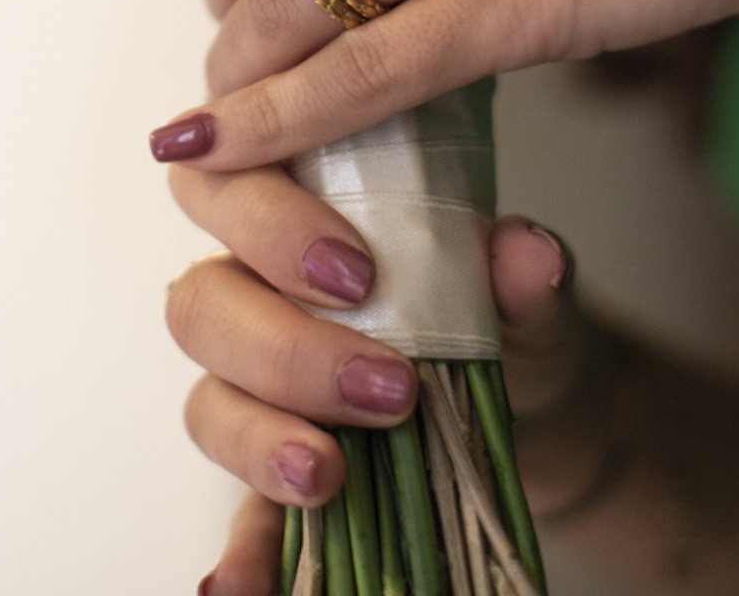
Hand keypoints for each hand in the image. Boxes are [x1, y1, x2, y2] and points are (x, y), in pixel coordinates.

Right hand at [168, 216, 634, 595]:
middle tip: (384, 386)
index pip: (232, 184)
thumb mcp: (524, 293)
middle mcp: (255, 296)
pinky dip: (238, 558)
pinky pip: (238, 518)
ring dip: (259, 440)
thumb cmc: (503, 315)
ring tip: (327, 474)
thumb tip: (529, 251)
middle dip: (283, 349)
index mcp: (297, 216)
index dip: (269, 224)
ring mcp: (254, 392)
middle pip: (203, 305)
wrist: (536, 405)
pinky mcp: (273, 481)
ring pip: (207, 403)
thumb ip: (522, 273)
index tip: (357, 273)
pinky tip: (236, 590)